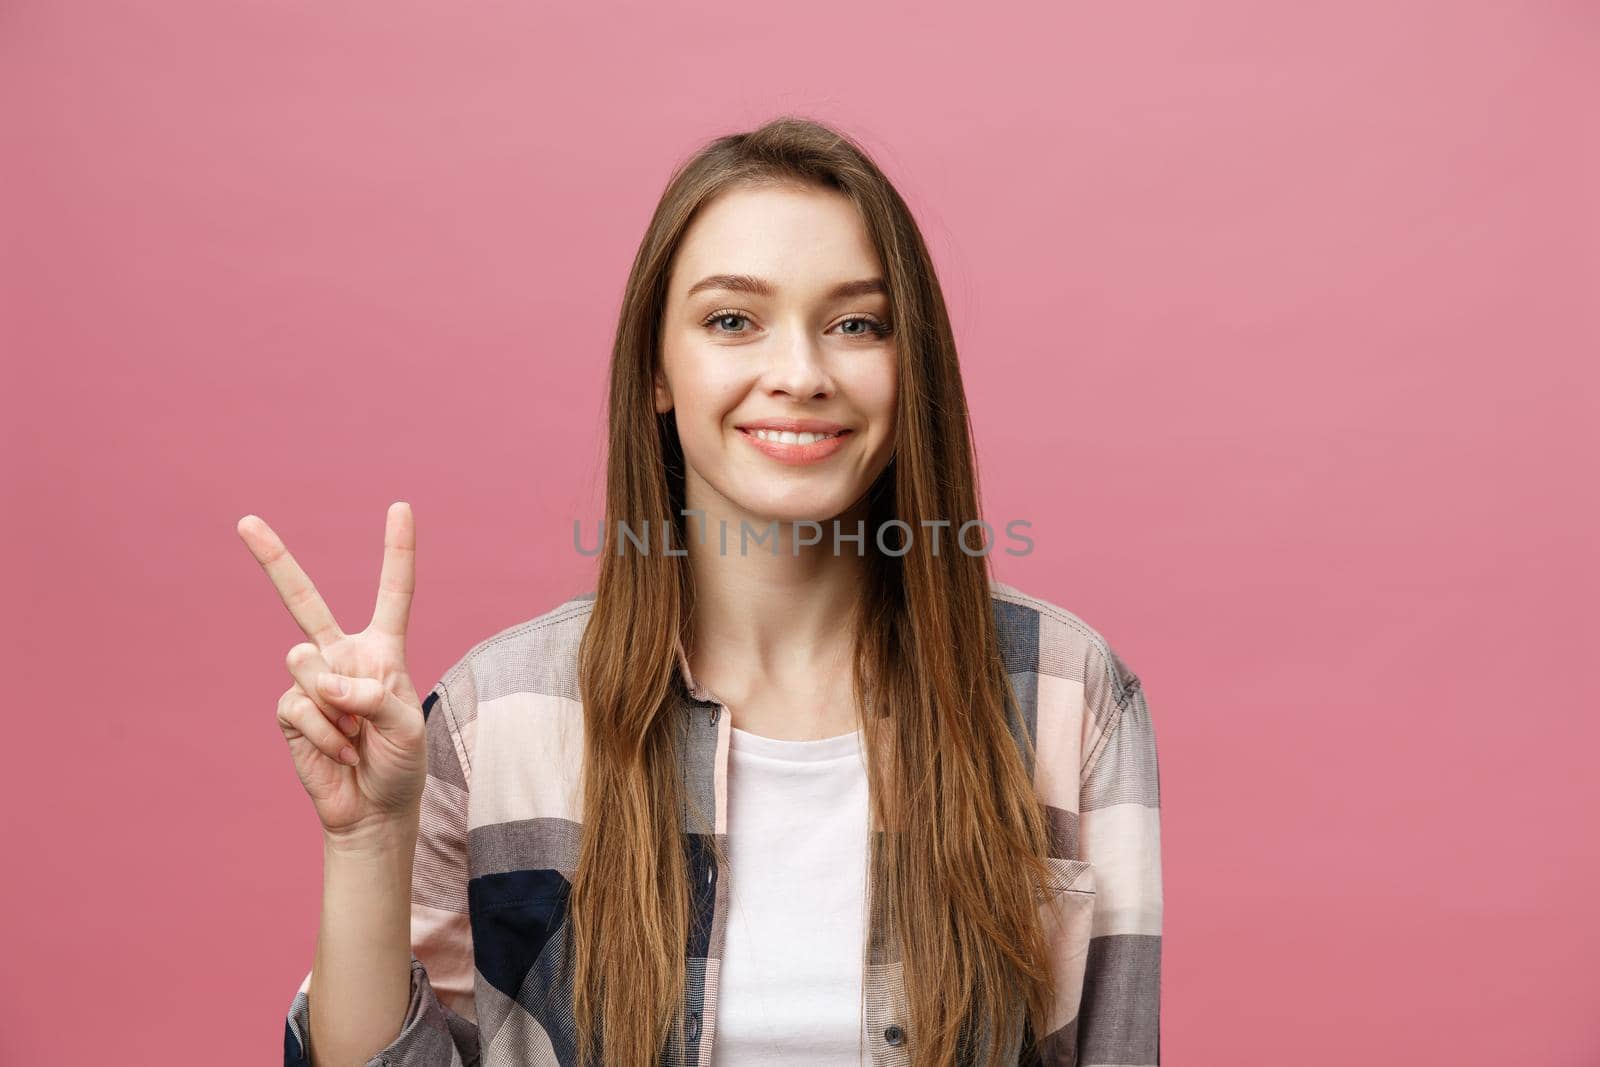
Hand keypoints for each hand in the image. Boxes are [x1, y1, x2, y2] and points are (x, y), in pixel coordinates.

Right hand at [237, 502, 428, 842]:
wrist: (372, 809)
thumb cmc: (400, 764)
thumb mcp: (406, 728)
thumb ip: (372, 696)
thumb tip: (322, 678)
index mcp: (382, 650)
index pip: (393, 592)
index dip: (398, 550)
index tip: (400, 506)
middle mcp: (342, 656)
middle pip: (304, 601)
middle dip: (273, 560)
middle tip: (245, 522)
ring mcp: (311, 682)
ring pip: (305, 662)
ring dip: (336, 705)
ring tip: (356, 735)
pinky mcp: (290, 710)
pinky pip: (299, 704)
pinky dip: (325, 732)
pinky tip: (339, 751)